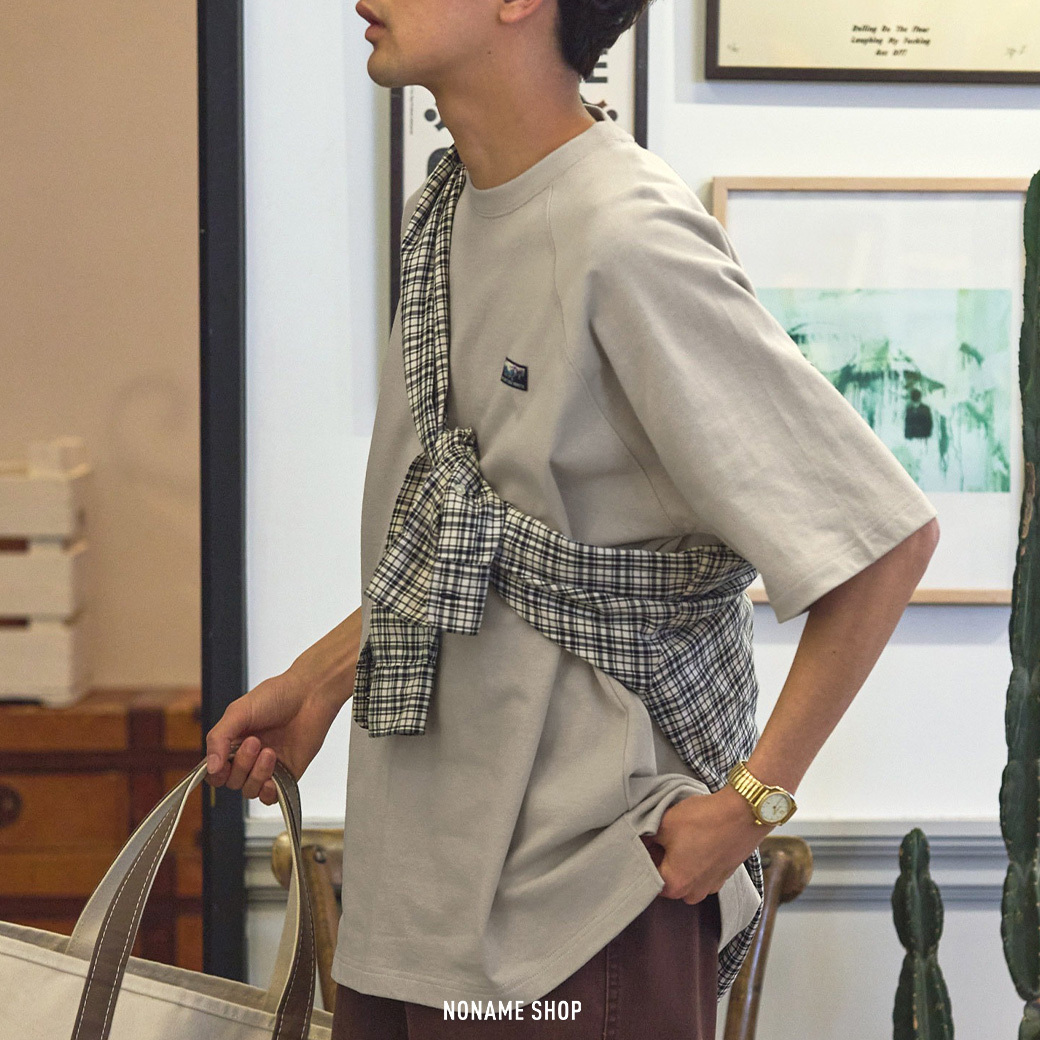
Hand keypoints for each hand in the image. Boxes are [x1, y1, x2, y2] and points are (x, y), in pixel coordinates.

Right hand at [204, 669, 343, 804]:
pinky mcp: (287, 774)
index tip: (222, 763)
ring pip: (249, 790)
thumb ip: (219, 738)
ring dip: (256, 774)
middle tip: (254, 742)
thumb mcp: (238, 711)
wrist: (310, 695)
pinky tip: (272, 778)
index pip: (215, 772)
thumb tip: (210, 768)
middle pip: (232, 781)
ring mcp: (268, 767)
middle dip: (241, 765)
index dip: (216, 773)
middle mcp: (248, 757)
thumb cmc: (277, 696)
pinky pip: (270, 797)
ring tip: (269, 751)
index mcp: (233, 742)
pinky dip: (268, 792)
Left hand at [647, 786, 773, 903]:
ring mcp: (711, 885)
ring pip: (686, 875)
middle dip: (662, 859)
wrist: (743, 813)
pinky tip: (698, 839)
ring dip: (681, 859)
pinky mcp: (724, 875)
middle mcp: (693, 892)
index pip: (648, 876)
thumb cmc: (703, 820)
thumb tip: (641, 839)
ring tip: (683, 836)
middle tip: (662, 836)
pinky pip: (703, 871)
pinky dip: (698, 858)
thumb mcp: (664, 823)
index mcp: (675, 884)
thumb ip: (647, 836)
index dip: (644, 856)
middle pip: (667, 879)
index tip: (645, 840)